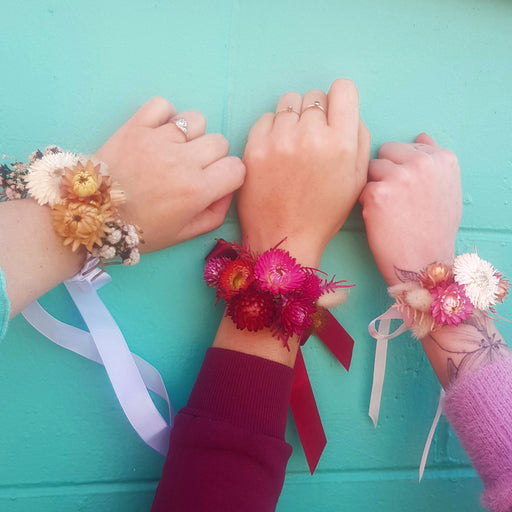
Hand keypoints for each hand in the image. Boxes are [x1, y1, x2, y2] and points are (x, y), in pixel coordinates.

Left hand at [95, 97, 245, 252]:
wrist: (93, 216)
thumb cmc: (140, 230)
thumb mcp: (183, 234)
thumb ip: (214, 215)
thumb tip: (227, 190)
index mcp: (196, 191)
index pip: (236, 168)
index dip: (229, 176)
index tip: (215, 182)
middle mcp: (182, 161)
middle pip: (220, 142)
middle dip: (212, 157)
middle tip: (192, 169)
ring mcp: (158, 140)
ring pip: (196, 120)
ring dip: (191, 135)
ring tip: (175, 149)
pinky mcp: (136, 126)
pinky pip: (163, 105)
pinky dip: (165, 116)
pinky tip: (159, 133)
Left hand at [238, 78, 369, 266]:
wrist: (284, 239)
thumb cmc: (323, 212)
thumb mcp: (357, 180)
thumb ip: (359, 138)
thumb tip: (347, 111)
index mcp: (341, 143)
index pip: (343, 89)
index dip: (341, 101)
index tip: (335, 115)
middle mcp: (310, 136)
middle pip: (314, 96)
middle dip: (317, 113)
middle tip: (313, 140)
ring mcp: (278, 140)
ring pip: (289, 102)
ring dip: (294, 118)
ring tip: (293, 145)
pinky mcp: (254, 147)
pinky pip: (266, 117)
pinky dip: (273, 128)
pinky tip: (276, 151)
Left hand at [359, 133, 461, 284]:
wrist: (424, 264)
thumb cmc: (435, 231)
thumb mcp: (447, 189)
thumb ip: (433, 161)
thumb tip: (420, 136)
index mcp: (442, 158)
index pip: (407, 146)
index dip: (402, 167)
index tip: (408, 189)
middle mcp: (422, 162)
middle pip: (385, 151)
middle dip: (385, 170)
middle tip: (395, 198)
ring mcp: (399, 176)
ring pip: (370, 168)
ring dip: (374, 185)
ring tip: (389, 209)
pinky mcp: (377, 193)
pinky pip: (361, 188)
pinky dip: (365, 203)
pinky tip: (380, 219)